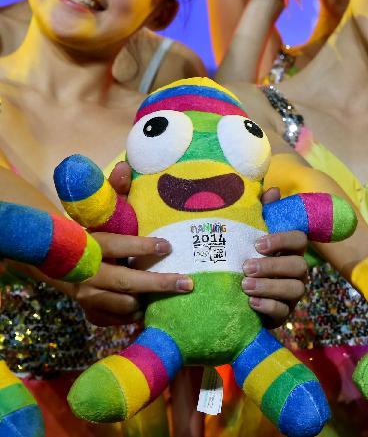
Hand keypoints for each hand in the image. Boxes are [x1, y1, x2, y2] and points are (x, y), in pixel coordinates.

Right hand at [74, 162, 192, 325]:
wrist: (61, 262)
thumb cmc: (94, 233)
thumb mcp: (101, 211)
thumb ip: (115, 190)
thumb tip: (125, 166)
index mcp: (91, 245)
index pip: (117, 246)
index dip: (142, 247)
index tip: (168, 245)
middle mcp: (87, 273)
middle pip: (126, 282)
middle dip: (159, 283)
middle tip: (188, 282)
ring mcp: (87, 297)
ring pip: (125, 305)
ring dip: (149, 300)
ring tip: (174, 294)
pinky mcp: (91, 314)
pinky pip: (119, 320)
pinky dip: (137, 315)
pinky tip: (153, 307)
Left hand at [242, 188, 309, 328]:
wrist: (235, 296)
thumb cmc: (247, 259)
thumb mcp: (250, 235)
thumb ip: (262, 213)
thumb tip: (272, 190)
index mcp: (290, 251)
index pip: (299, 241)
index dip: (282, 240)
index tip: (258, 243)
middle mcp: (297, 271)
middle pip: (298, 266)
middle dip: (272, 266)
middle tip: (246, 267)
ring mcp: (292, 294)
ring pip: (294, 289)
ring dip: (269, 287)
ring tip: (245, 286)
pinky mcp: (283, 314)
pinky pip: (283, 312)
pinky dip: (268, 307)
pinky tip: (251, 303)